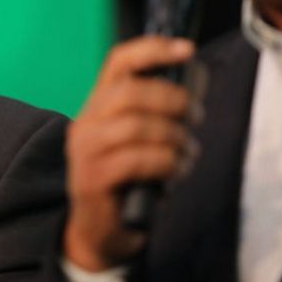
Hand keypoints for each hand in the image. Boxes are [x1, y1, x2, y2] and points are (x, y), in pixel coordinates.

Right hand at [63, 36, 194, 271]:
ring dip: (174, 138)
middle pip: (130, 92)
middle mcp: (85, 122)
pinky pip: (137, 160)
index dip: (153, 49)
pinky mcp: (92, 179)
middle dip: (173, 100)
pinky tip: (177, 171)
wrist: (100, 231)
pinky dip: (167, 163)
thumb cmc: (128, 180)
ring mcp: (84, 151)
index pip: (118, 62)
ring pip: (136, 126)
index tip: (188, 49)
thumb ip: (156, 113)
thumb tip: (194, 86)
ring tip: (188, 152)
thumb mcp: (139, 140)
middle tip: (196, 116)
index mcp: (97, 104)